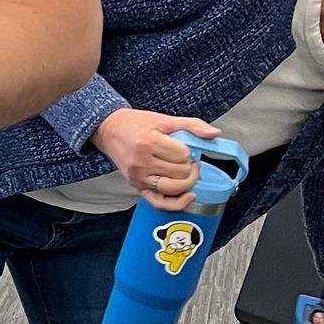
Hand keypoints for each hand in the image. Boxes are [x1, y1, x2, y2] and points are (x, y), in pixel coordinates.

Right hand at [92, 109, 218, 205]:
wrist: (109, 130)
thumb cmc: (135, 125)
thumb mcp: (164, 119)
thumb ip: (192, 125)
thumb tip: (214, 134)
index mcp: (149, 142)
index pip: (183, 155)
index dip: (190, 152)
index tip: (187, 148)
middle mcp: (142, 162)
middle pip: (181, 172)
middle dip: (190, 166)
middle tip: (188, 159)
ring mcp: (139, 177)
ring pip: (174, 188)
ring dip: (187, 181)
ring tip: (187, 172)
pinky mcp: (137, 186)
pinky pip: (159, 202)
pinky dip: (177, 203)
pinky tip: (188, 196)